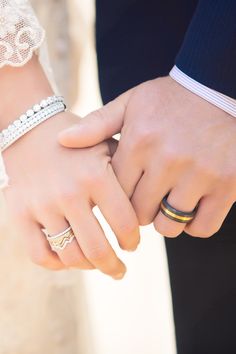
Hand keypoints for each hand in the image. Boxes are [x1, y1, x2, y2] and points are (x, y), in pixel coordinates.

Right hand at [3, 111, 139, 278]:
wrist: (32, 128)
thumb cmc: (77, 140)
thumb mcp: (106, 145)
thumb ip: (128, 173)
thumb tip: (146, 209)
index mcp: (96, 176)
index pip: (125, 225)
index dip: (133, 242)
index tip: (132, 245)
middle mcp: (69, 193)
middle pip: (98, 250)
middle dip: (114, 266)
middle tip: (120, 270)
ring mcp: (42, 205)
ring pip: (70, 257)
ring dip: (89, 267)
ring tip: (96, 264)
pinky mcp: (19, 213)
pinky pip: (39, 254)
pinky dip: (56, 264)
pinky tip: (68, 259)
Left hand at [59, 76, 235, 237]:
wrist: (221, 87)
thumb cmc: (172, 99)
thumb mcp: (132, 103)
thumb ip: (97, 125)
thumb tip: (61, 141)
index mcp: (139, 142)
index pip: (115, 193)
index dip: (118, 197)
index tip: (127, 191)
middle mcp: (167, 160)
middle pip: (139, 214)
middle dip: (140, 210)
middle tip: (148, 198)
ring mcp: (200, 175)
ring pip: (169, 226)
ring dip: (166, 220)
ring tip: (169, 202)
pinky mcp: (227, 185)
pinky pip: (202, 227)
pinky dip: (194, 225)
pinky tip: (192, 207)